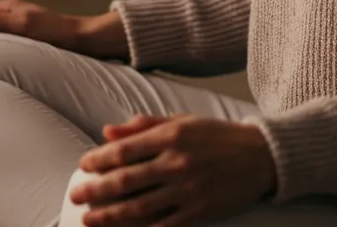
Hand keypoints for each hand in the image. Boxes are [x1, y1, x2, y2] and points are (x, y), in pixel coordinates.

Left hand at [69, 113, 276, 226]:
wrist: (260, 156)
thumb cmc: (218, 136)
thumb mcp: (183, 120)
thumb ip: (145, 125)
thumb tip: (107, 131)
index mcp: (173, 134)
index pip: (126, 148)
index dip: (100, 158)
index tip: (83, 165)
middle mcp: (178, 161)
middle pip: (127, 179)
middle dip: (96, 189)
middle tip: (76, 195)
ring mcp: (188, 189)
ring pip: (139, 207)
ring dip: (109, 215)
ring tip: (89, 219)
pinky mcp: (198, 212)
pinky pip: (162, 226)